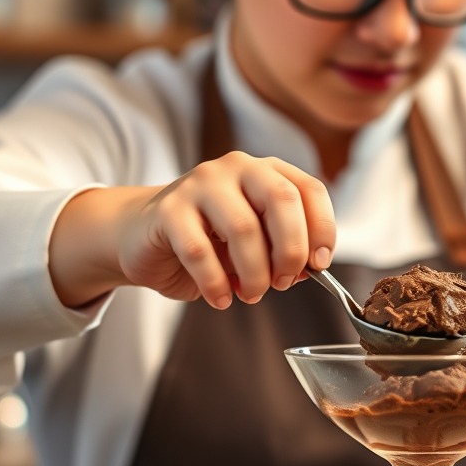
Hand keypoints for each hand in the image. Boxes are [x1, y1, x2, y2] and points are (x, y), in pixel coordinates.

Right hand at [49, 151, 335, 308]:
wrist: (142, 235)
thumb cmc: (208, 239)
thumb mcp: (255, 243)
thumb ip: (283, 249)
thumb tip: (310, 268)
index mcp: (265, 171)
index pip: (309, 190)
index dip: (322, 229)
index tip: (319, 264)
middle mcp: (237, 168)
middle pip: (281, 200)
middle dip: (290, 250)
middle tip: (284, 282)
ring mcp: (200, 184)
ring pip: (242, 228)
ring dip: (254, 273)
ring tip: (252, 294)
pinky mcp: (168, 209)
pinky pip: (199, 251)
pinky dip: (216, 283)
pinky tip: (220, 298)